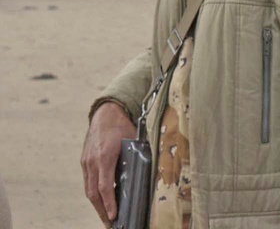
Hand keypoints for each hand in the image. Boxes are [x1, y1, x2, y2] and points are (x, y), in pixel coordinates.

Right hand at [81, 102, 136, 226]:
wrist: (106, 113)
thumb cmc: (122, 126)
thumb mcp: (132, 141)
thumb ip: (135, 158)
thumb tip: (142, 176)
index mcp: (105, 156)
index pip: (104, 186)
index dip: (108, 203)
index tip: (113, 216)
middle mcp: (92, 161)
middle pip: (93, 193)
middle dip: (101, 210)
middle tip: (110, 223)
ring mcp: (86, 162)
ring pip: (88, 189)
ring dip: (97, 205)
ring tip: (106, 216)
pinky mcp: (84, 161)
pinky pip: (88, 181)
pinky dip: (94, 193)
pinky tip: (101, 200)